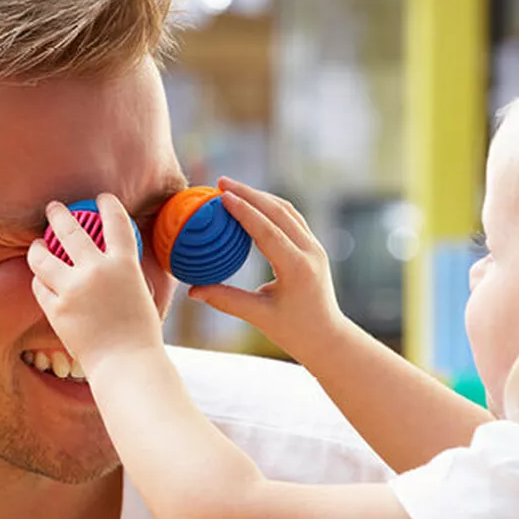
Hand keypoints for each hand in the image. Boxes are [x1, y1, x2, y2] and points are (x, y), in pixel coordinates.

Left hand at [28, 194, 164, 377]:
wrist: (125, 363)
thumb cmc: (140, 334)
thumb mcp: (142, 293)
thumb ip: (128, 272)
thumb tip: (119, 260)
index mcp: (124, 264)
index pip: (116, 223)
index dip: (108, 205)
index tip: (101, 198)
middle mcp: (97, 270)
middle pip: (70, 229)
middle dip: (58, 214)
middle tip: (53, 208)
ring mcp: (73, 288)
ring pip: (42, 256)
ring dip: (37, 247)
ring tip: (36, 245)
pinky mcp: (56, 308)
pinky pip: (39, 286)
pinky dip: (40, 281)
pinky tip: (41, 279)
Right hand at [190, 178, 349, 364]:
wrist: (326, 337)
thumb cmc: (293, 331)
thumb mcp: (258, 316)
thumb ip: (225, 300)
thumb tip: (192, 290)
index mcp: (297, 268)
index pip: (267, 231)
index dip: (244, 211)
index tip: (222, 196)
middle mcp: (310, 252)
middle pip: (278, 211)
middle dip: (249, 194)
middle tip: (222, 182)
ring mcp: (315, 247)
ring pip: (287, 210)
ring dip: (260, 196)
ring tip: (233, 188)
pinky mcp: (314, 247)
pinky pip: (292, 218)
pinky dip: (271, 207)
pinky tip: (253, 202)